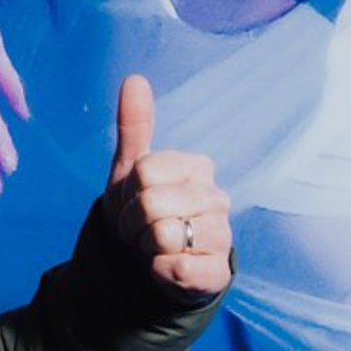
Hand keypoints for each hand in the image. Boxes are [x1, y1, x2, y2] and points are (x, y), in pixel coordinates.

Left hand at [96, 73, 229, 297]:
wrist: (148, 265)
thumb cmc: (142, 212)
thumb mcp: (131, 169)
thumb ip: (134, 125)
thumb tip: (134, 79)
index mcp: (198, 167)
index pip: (146, 171)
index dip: (129, 193)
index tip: (135, 201)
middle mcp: (217, 198)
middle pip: (151, 203)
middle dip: (133, 222)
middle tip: (142, 229)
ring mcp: (222, 236)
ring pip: (163, 236)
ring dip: (145, 248)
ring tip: (155, 248)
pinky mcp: (218, 272)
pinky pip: (176, 268)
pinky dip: (160, 272)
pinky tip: (166, 269)